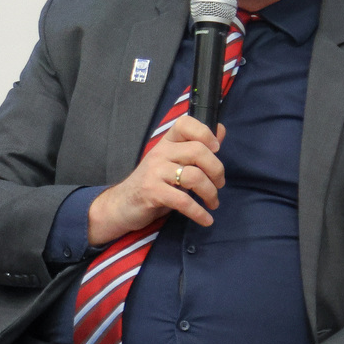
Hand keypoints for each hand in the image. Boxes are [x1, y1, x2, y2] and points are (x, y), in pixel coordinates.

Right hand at [87, 115, 226, 245]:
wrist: (122, 204)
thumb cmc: (153, 182)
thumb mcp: (173, 162)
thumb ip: (196, 147)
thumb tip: (221, 130)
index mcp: (166, 143)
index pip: (185, 124)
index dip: (205, 133)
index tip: (216, 149)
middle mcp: (160, 152)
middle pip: (198, 151)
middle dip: (217, 170)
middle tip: (219, 184)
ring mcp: (155, 172)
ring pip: (194, 176)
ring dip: (210, 193)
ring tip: (212, 203)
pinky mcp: (152, 192)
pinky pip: (183, 201)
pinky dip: (199, 212)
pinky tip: (206, 219)